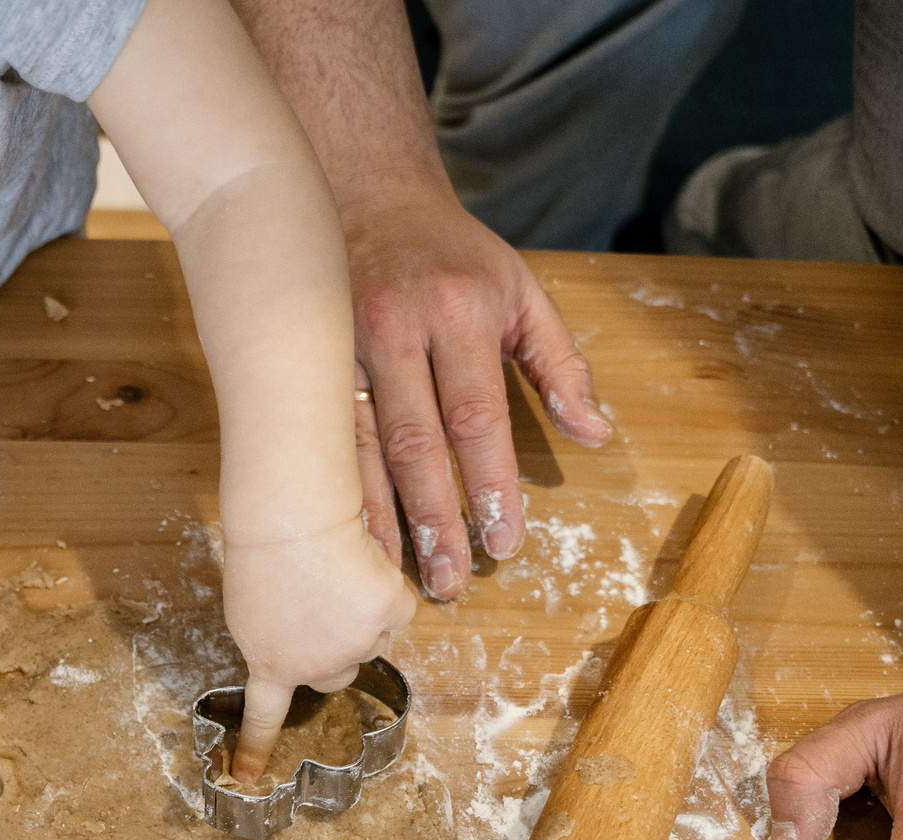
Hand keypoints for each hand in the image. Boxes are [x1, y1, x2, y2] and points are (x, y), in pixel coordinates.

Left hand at [223, 515, 419, 781]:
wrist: (291, 520)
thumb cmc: (260, 552)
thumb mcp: (247, 612)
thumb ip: (271, 642)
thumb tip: (297, 648)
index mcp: (271, 665)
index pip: (265, 716)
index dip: (256, 747)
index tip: (247, 777)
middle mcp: (318, 667)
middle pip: (336, 675)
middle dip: (332, 649)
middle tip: (318, 606)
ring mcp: (357, 645)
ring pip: (369, 641)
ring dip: (359, 616)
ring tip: (334, 574)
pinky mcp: (389, 615)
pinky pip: (395, 613)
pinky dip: (385, 593)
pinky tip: (361, 568)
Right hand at [346, 183, 609, 598]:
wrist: (365, 196)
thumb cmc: (453, 255)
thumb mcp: (522, 291)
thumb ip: (561, 364)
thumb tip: (596, 433)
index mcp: (457, 311)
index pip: (476, 412)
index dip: (491, 482)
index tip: (507, 540)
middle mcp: (394, 329)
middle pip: (414, 441)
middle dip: (436, 517)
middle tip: (454, 581)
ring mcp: (340, 346)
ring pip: (359, 448)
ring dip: (380, 519)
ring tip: (398, 578)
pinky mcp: (307, 362)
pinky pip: (321, 440)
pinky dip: (337, 494)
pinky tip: (346, 538)